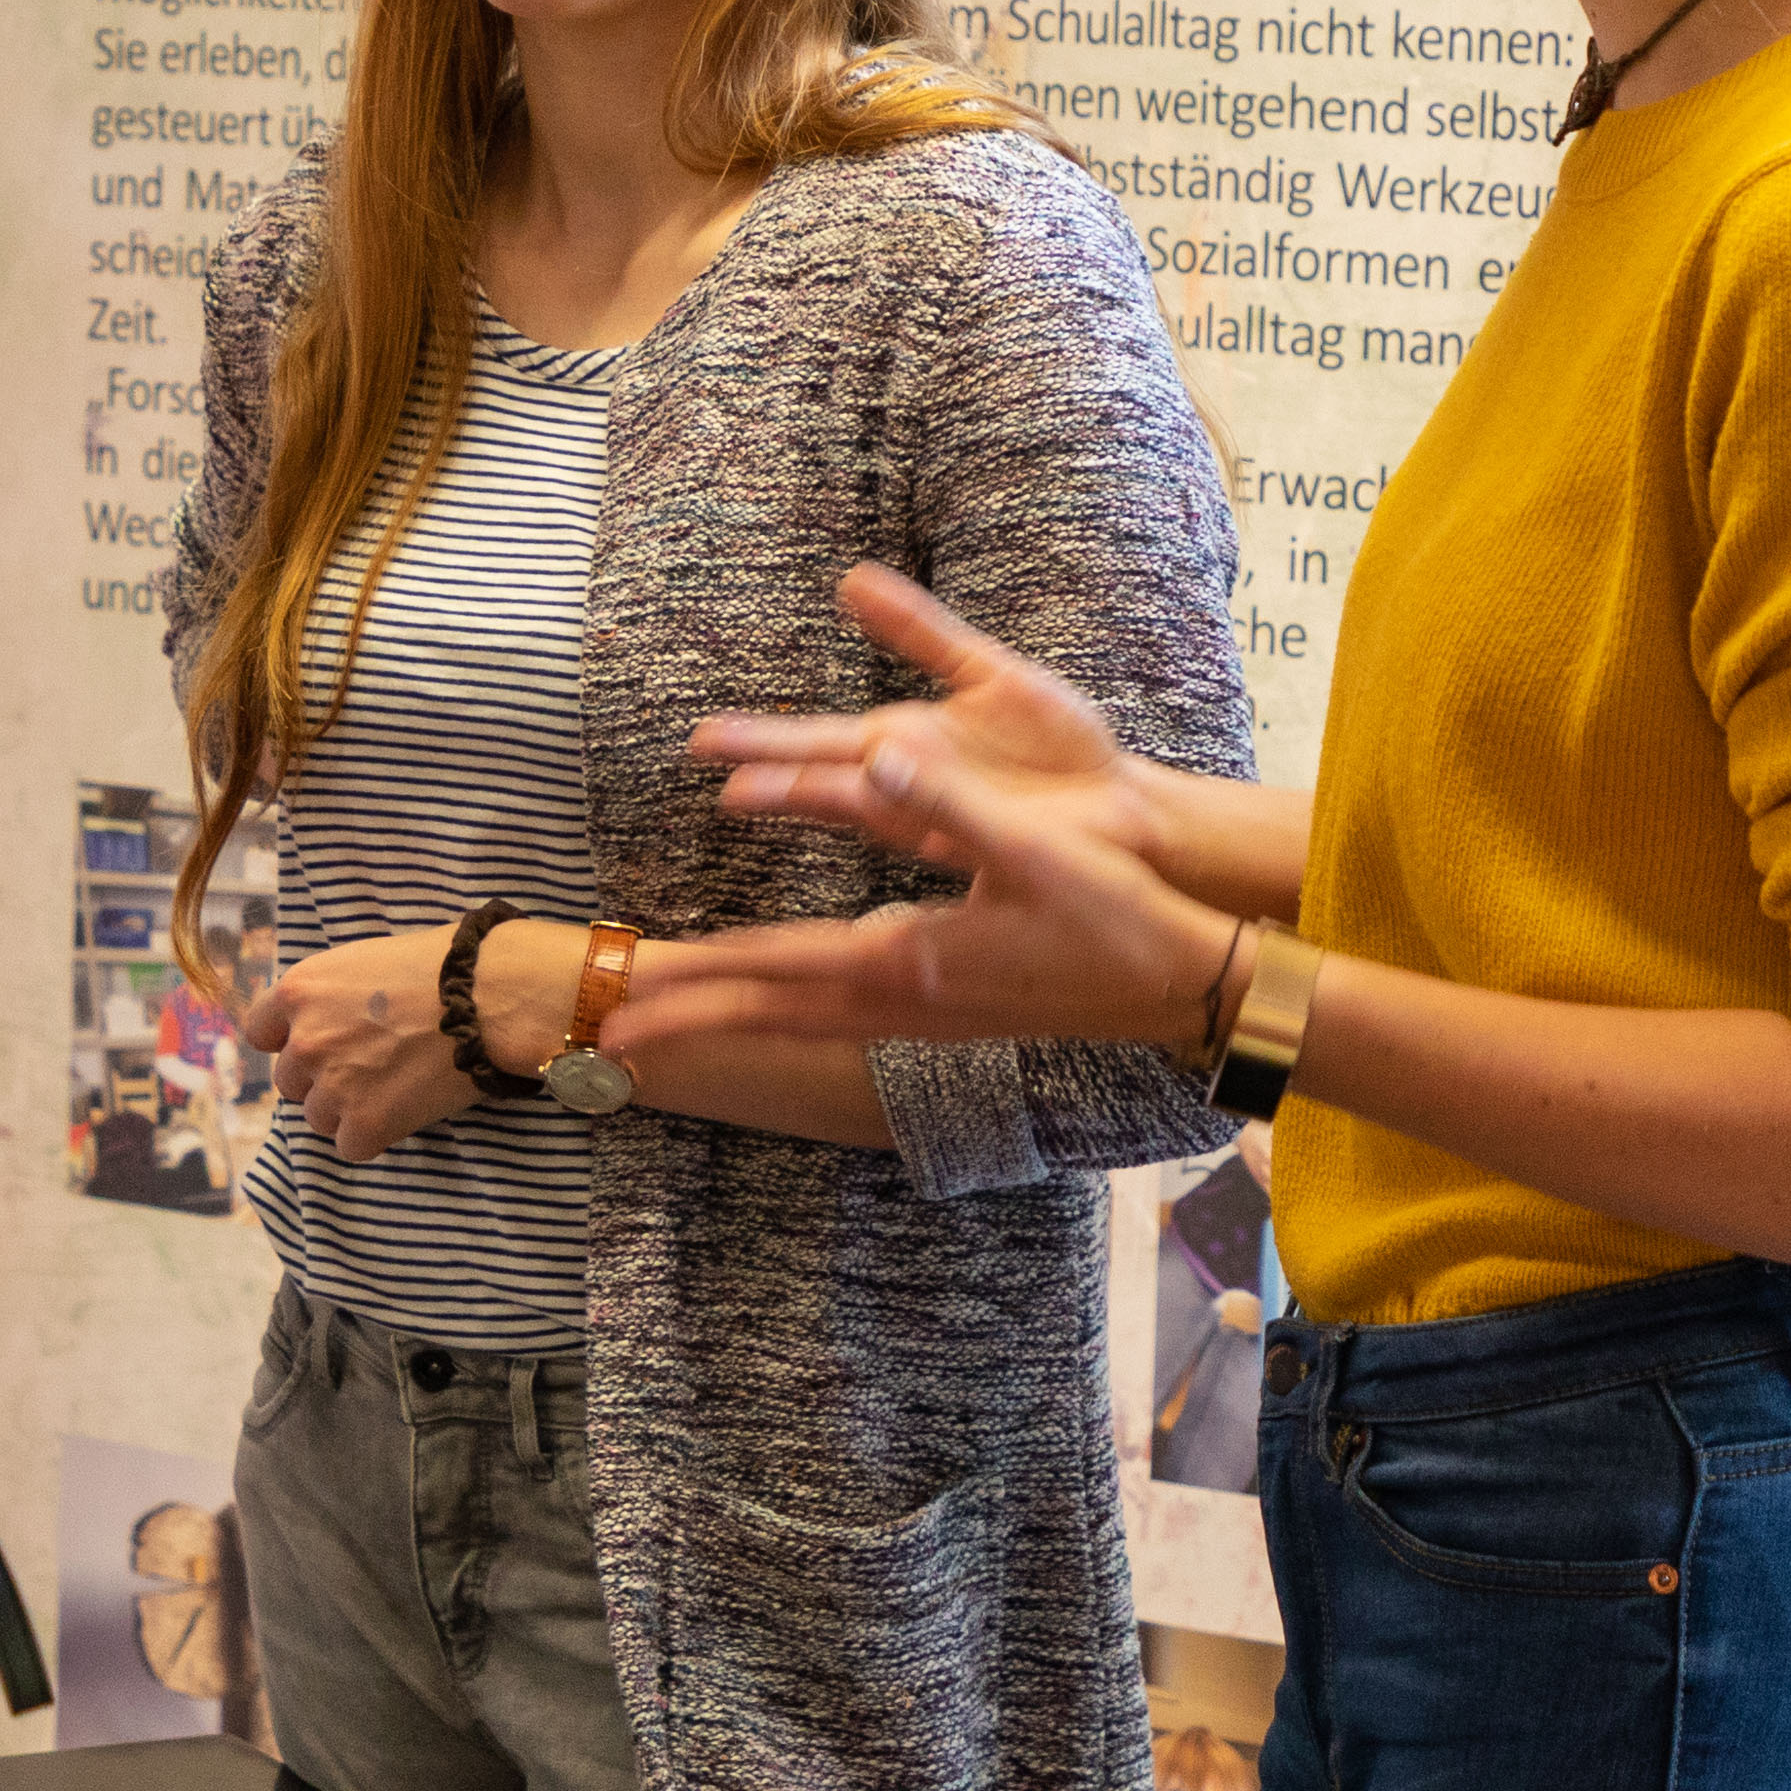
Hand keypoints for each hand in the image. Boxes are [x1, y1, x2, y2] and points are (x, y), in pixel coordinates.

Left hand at [255, 925, 511, 1159]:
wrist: (487, 995)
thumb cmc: (438, 966)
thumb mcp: (363, 961)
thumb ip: (329, 997)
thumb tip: (325, 1021)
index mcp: (298, 991)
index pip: (260, 1033)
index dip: (290, 1040)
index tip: (321, 1043)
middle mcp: (304, 1040)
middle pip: (291, 1081)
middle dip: (323, 1078)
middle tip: (371, 1066)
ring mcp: (332, 1085)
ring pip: (319, 1117)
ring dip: (350, 1110)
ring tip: (395, 1086)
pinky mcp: (364, 1123)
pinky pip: (351, 1146)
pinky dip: (376, 1136)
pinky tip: (407, 1108)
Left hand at [616, 730, 1243, 1064]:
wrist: (1182, 983)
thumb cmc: (1115, 912)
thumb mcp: (1032, 846)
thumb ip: (949, 798)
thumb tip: (873, 754)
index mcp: (907, 962)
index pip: (775, 972)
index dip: (694, 984)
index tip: (622, 1004)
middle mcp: (904, 999)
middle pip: (771, 1010)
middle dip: (690, 1017)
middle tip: (607, 1037)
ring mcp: (927, 1014)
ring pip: (803, 1019)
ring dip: (734, 1016)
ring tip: (672, 1023)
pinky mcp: (950, 1011)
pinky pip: (840, 1017)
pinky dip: (790, 1011)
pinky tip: (786, 1004)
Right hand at [696, 564, 1153, 845]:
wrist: (1126, 807)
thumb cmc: (1060, 750)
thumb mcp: (989, 673)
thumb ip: (922, 631)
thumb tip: (851, 578)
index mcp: (906, 747)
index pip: (818, 745)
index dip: (763, 742)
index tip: (704, 741)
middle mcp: (914, 785)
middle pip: (828, 780)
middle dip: (772, 775)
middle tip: (712, 773)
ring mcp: (949, 814)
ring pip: (868, 806)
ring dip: (815, 798)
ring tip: (754, 794)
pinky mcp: (994, 832)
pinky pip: (942, 825)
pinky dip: (907, 812)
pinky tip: (873, 791)